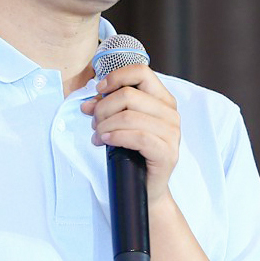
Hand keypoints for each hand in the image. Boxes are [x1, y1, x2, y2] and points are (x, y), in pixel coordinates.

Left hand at [81, 63, 179, 204]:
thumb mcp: (121, 124)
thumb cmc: (134, 154)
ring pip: (129, 115)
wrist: (146, 187)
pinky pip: (137, 136)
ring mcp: (172, 133)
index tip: (99, 91)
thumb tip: (88, 103)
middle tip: (95, 123)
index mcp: (163, 100)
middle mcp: (170, 113)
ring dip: (105, 125)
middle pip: (128, 95)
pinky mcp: (167, 152)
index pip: (141, 73)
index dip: (116, 78)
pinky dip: (115, 136)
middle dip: (103, 108)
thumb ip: (108, 108)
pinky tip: (105, 140)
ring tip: (98, 135)